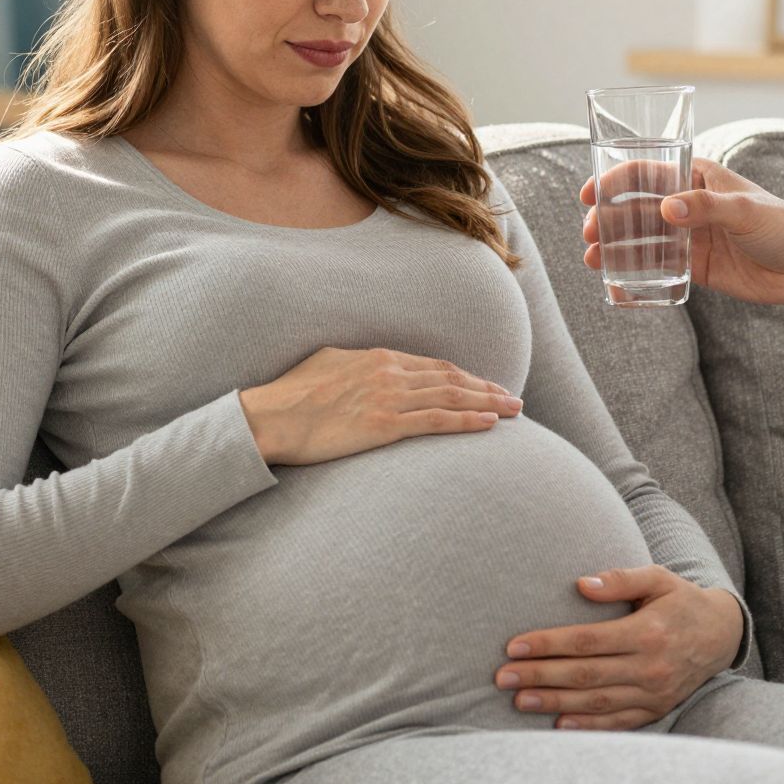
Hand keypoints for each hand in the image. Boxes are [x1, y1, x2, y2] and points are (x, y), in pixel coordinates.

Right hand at [240, 347, 521, 465]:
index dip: (465, 377)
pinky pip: (438, 420)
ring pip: (452, 397)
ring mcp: (390, 398)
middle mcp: (391, 372)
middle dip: (487, 388)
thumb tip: (369, 367)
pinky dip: (468, 420)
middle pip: (452, 379)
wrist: (271, 417)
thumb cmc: (292, 394)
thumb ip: (358, 364)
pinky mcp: (385, 425)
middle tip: (513, 398)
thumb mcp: (329, 363)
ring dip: (488, 403)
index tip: (484, 385)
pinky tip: (489, 424)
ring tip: (512, 410)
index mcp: (379, 358)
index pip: (434, 366)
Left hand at [494, 566, 743, 729]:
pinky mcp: (656, 709)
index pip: (587, 641)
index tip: (514, 646)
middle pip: (584, 675)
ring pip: (596, 702)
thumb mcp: (658, 578)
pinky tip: (558, 724)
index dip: (548, 644)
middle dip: (539, 675)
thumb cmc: (681, 601)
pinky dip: (587, 727)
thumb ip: (620, 579)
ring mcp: (654, 693)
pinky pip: (617, 723)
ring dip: (554, 703)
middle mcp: (650, 666)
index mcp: (648, 632)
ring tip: (520, 700)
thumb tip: (581, 585)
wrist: (722, 635)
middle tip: (502, 677)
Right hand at [581, 155, 783, 305]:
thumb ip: (706, 208)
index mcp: (698, 178)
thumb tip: (666, 210)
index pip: (648, 173)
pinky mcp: (696, 267)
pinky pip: (659, 268)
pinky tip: (617, 282)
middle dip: (608, 219)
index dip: (615, 181)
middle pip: (638, 208)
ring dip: (616, 246)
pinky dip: (637, 273)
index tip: (590, 195)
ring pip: (644, 239)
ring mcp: (691, 236)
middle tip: (588, 234)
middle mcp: (689, 205)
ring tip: (593, 259)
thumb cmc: (782, 226)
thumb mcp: (745, 210)